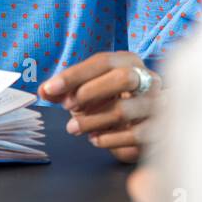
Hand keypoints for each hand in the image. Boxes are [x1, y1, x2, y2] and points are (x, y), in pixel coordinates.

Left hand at [38, 51, 160, 162]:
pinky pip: (132, 135)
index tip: (50, 88)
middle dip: (90, 92)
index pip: (102, 61)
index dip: (74, 75)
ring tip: (74, 127)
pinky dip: (108, 138)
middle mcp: (148, 79)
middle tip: (68, 106)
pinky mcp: (158, 130)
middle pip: (123, 78)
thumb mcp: (88, 92)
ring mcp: (156, 104)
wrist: (147, 123)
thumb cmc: (113, 101)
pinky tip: (94, 139)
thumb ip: (66, 90)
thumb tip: (43, 90)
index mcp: (130, 62)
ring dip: (92, 120)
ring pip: (124, 110)